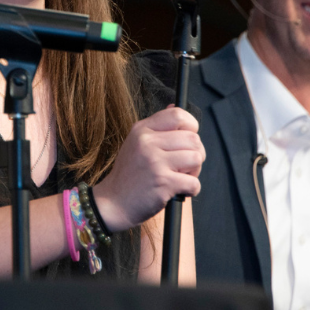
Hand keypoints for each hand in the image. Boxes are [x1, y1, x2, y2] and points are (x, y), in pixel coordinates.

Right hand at [92, 106, 203, 231]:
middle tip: (185, 166)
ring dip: (195, 171)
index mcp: (142, 130)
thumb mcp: (136, 143)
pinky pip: (193, 182)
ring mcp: (155, 161)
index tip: (188, 140)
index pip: (177, 115)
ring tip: (181, 177)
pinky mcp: (163, 182)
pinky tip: (179, 191)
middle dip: (196, 153)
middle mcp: (147, 142)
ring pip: (196, 158)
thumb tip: (174, 106)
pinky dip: (191, 189)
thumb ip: (156, 126)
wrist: (113, 203)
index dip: (191, 126)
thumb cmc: (129, 175)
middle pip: (193, 138)